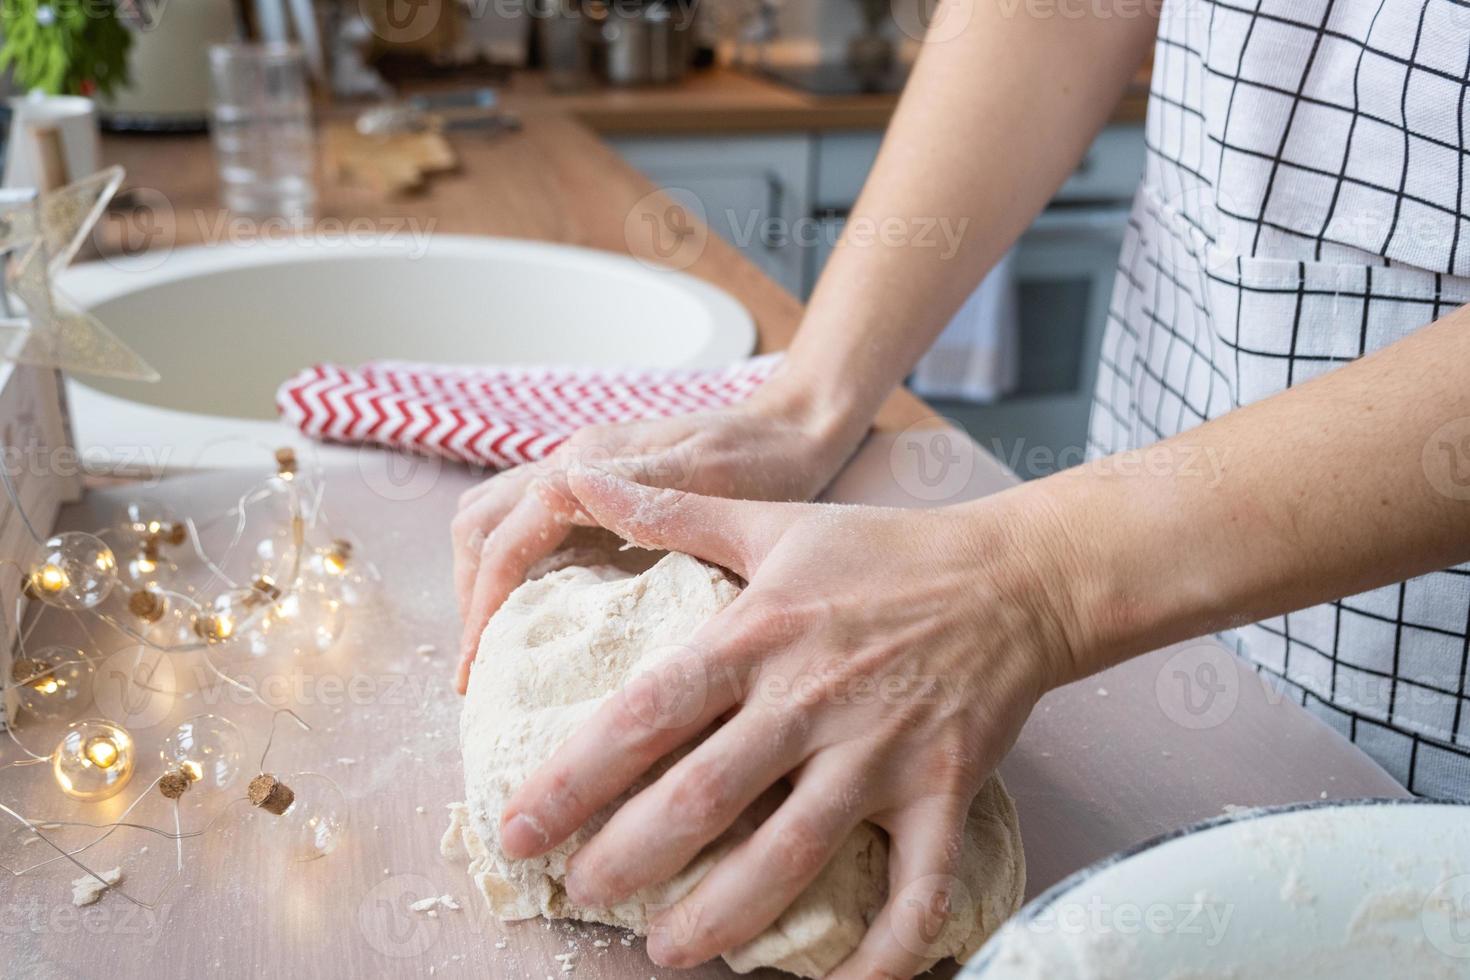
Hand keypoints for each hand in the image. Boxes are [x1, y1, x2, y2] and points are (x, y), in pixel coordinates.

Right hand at [450, 386, 864, 692]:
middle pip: (480, 526)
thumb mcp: (707, 476)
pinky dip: (515, 570)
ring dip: (485, 581)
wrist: (791, 431)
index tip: (479, 669)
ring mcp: (580, 476)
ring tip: (498, 645)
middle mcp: (571, 464)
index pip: (504, 538)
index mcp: (587, 463)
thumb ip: (635, 488)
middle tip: (480, 665)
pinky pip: (531, 528)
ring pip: (494, 522)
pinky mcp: (595, 493)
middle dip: (471, 596)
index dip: (484, 606)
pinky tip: (537, 616)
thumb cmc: (760, 457)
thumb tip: (553, 493)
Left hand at [498, 468, 1079, 977]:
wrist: (1010, 578)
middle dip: (628, 857)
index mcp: (757, 636)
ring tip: (669, 950)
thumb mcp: (772, 522)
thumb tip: (577, 474)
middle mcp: (809, 700)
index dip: (573, 777)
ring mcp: (879, 753)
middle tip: (577, 894)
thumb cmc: (881, 552)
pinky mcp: (941, 791)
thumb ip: (670, 512)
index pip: (646, 714)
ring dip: (724, 914)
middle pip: (703, 796)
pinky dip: (885, 950)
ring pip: (791, 854)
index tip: (516, 825)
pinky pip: (916, 887)